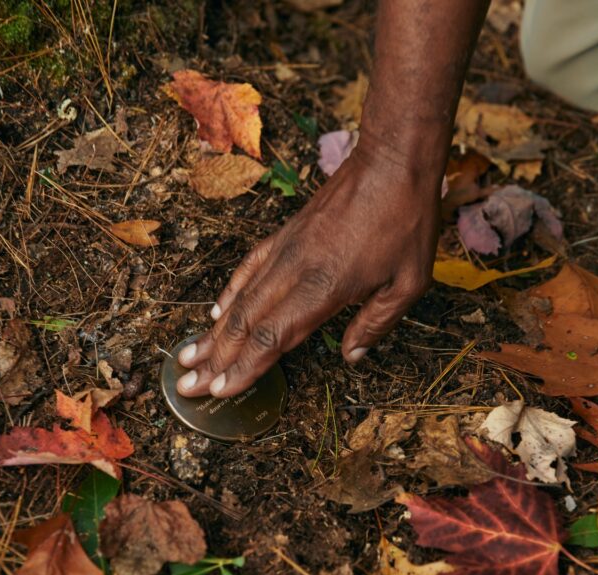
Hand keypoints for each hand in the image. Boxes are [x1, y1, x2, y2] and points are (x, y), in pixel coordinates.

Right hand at [176, 140, 441, 397]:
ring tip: (188, 356)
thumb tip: (352, 355)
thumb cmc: (406, 220)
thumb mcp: (409, 281)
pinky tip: (217, 312)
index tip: (220, 390)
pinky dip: (230, 292)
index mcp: (324, 287)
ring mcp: (285, 249)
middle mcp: (295, 270)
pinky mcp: (285, 234)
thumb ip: (377, 323)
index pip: (273, 337)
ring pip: (240, 298)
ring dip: (213, 332)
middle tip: (188, 386)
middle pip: (245, 323)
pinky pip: (249, 268)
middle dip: (215, 359)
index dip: (244, 367)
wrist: (391, 160)